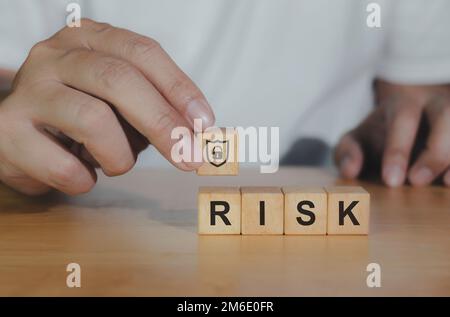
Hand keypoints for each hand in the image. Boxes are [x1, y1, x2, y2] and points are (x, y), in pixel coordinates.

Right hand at [0, 19, 214, 194]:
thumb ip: (156, 107)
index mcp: (89, 39)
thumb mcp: (120, 100)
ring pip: (92, 120)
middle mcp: (55, 56)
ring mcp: (29, 91)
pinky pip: (64, 166)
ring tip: (115, 163)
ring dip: (119, 156)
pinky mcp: (7, 131)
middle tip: (189, 158)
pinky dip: (86, 180)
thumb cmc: (80, 113)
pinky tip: (82, 174)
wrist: (17, 132)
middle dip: (162, 123)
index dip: (179, 88)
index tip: (204, 123)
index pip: (142, 52)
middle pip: (119, 80)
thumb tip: (198, 134)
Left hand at [335, 80, 449, 186]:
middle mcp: (437, 104)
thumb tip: (350, 170)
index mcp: (404, 103)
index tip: (391, 180)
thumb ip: (347, 151)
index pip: (403, 120)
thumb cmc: (379, 133)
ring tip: (448, 183)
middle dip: (434, 151)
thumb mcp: (357, 138)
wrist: (409, 114)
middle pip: (446, 116)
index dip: (398, 151)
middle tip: (417, 181)